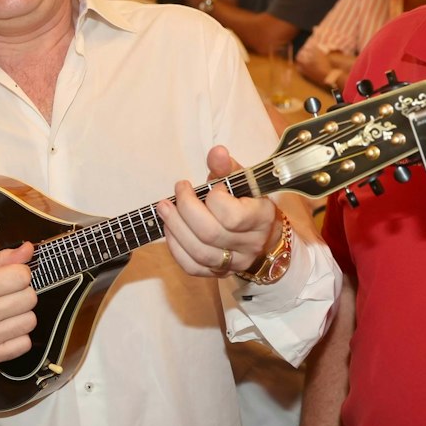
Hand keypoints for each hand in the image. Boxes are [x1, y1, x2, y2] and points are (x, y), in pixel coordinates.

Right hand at [0, 243, 35, 364]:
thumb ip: (3, 259)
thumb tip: (28, 249)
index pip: (21, 276)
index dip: (20, 273)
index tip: (11, 277)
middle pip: (30, 298)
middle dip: (22, 293)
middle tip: (6, 295)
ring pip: (30, 321)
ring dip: (21, 315)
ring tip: (4, 312)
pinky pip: (25, 344)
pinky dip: (19, 335)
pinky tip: (4, 328)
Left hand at [154, 147, 277, 277]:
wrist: (259, 232)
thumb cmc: (246, 201)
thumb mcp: (241, 180)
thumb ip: (227, 167)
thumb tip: (216, 152)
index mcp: (262, 218)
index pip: (232, 216)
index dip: (214, 199)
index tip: (211, 187)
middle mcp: (251, 244)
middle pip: (210, 234)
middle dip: (186, 209)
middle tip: (178, 190)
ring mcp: (235, 262)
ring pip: (199, 252)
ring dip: (175, 227)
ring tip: (163, 207)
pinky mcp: (218, 273)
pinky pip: (191, 267)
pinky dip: (175, 248)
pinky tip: (169, 229)